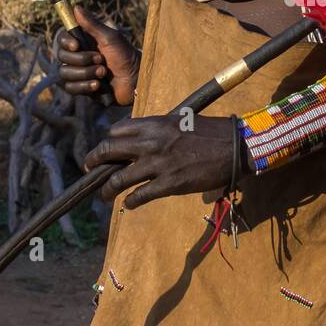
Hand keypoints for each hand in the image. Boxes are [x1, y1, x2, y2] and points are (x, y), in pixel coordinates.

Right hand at [57, 6, 139, 104]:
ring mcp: (80, 72)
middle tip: (101, 60)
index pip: (63, 39)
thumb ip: (92, 24)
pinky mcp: (82, 88)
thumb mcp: (110, 37)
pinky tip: (98, 85)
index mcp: (84, 42)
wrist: (136, 80)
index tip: (77, 45)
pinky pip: (70, 87)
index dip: (66, 42)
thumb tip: (76, 7)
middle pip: (62, 56)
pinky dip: (84, 86)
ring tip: (103, 73)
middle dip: (82, 60)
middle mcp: (79, 56)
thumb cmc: (126, 55)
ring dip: (85, 73)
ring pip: (65, 73)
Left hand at [84, 115, 242, 208]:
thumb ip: (161, 129)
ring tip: (105, 195)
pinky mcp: (170, 183)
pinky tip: (129, 204)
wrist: (235, 146)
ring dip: (107, 189)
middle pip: (108, 151)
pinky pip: (140, 195)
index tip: (107, 150)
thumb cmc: (212, 132)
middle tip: (90, 169)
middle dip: (94, 161)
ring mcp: (159, 164)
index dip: (108, 142)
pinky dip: (131, 201)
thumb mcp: (182, 121)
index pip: (116, 131)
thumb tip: (147, 139)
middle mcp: (151, 142)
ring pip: (119, 178)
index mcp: (155, 123)